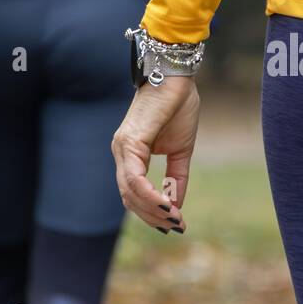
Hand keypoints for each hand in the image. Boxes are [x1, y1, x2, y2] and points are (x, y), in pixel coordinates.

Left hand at [111, 76, 199, 232]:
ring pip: (130, 191)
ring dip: (153, 210)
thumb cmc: (178, 107)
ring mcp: (122, 147)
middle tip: (177, 226)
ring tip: (175, 218)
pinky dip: (150, 195)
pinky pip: (134, 178)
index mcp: (130, 154)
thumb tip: (176, 205)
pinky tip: (167, 205)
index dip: (153, 212)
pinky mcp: (130, 142)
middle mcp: (121, 152)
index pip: (134, 193)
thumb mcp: (181, 150)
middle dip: (153, 216)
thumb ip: (177, 177)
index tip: (176, 223)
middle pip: (129, 198)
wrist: (177, 77)